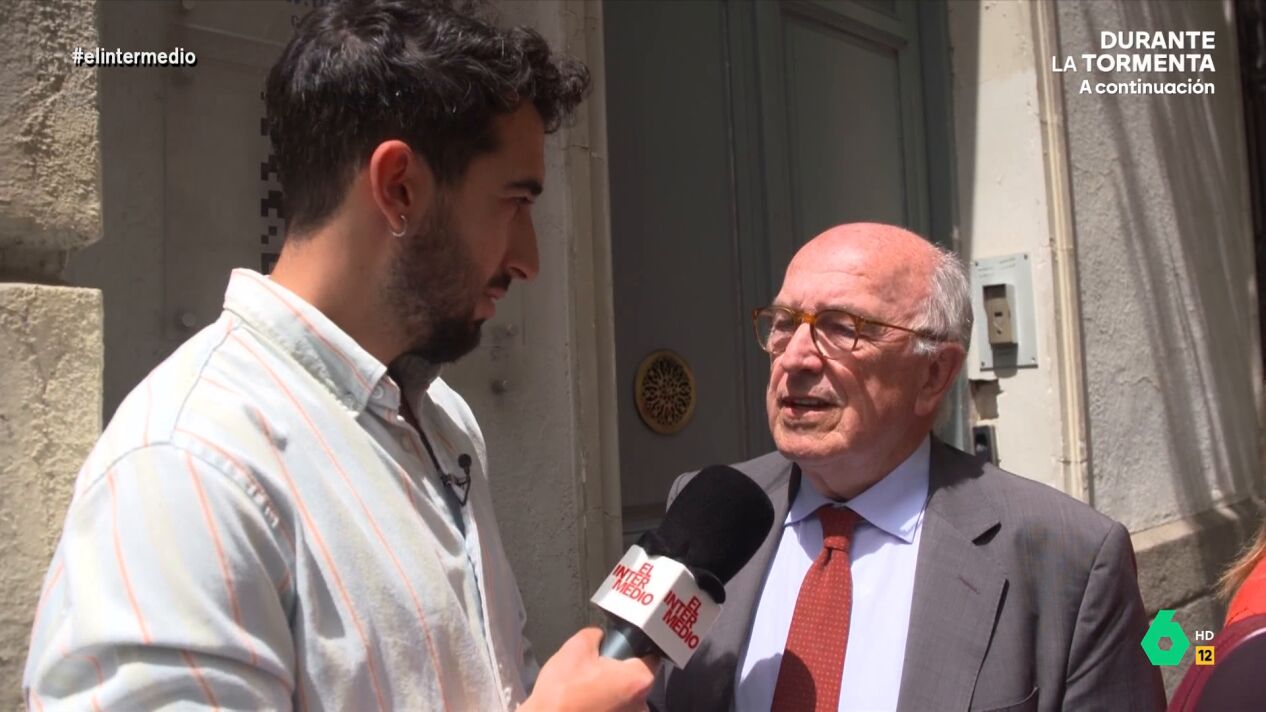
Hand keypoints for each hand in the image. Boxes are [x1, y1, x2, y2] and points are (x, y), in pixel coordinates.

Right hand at [520, 628, 657, 711]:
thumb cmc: (561, 693)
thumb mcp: (574, 648)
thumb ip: (594, 635)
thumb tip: (599, 637)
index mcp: (638, 681)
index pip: (650, 657)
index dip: (634, 651)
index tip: (620, 652)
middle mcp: (642, 706)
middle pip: (636, 682)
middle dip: (619, 676)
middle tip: (595, 673)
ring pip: (625, 702)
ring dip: (611, 696)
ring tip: (586, 694)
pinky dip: (604, 710)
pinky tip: (586, 708)